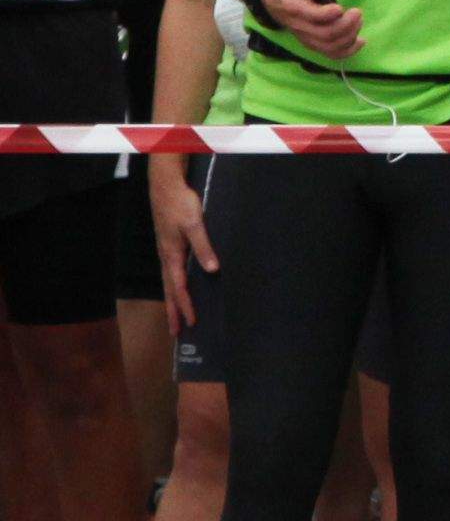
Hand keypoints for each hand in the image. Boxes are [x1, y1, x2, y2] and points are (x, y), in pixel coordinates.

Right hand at [150, 163, 212, 336]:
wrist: (165, 186)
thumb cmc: (180, 204)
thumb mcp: (195, 225)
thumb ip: (204, 247)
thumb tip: (212, 270)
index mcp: (171, 256)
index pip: (179, 288)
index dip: (186, 306)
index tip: (191, 323)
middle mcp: (166, 257)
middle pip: (170, 291)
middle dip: (174, 312)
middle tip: (176, 333)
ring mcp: (166, 251)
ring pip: (169, 282)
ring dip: (173, 301)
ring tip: (176, 317)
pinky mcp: (169, 245)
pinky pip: (171, 272)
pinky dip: (174, 285)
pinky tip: (178, 288)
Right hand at [253, 0, 360, 60]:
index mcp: (290, 6)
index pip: (307, 15)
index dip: (325, 15)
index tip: (340, 7)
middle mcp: (297, 25)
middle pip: (323, 35)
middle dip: (345, 26)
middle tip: (357, 13)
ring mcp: (305, 36)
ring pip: (328, 46)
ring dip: (349, 37)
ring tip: (359, 21)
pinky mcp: (312, 41)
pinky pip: (330, 54)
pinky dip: (347, 51)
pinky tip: (360, 41)